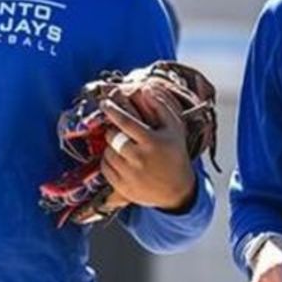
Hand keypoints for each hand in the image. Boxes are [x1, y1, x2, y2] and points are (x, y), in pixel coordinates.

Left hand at [99, 85, 196, 211]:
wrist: (177, 191)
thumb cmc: (175, 155)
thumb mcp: (174, 129)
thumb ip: (161, 107)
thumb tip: (146, 89)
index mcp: (152, 142)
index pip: (126, 122)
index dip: (113, 111)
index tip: (104, 103)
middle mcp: (140, 159)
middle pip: (113, 137)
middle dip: (113, 131)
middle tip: (119, 132)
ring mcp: (130, 175)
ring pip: (107, 153)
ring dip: (111, 147)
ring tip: (123, 148)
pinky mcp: (123, 188)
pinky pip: (105, 169)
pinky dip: (108, 162)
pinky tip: (120, 160)